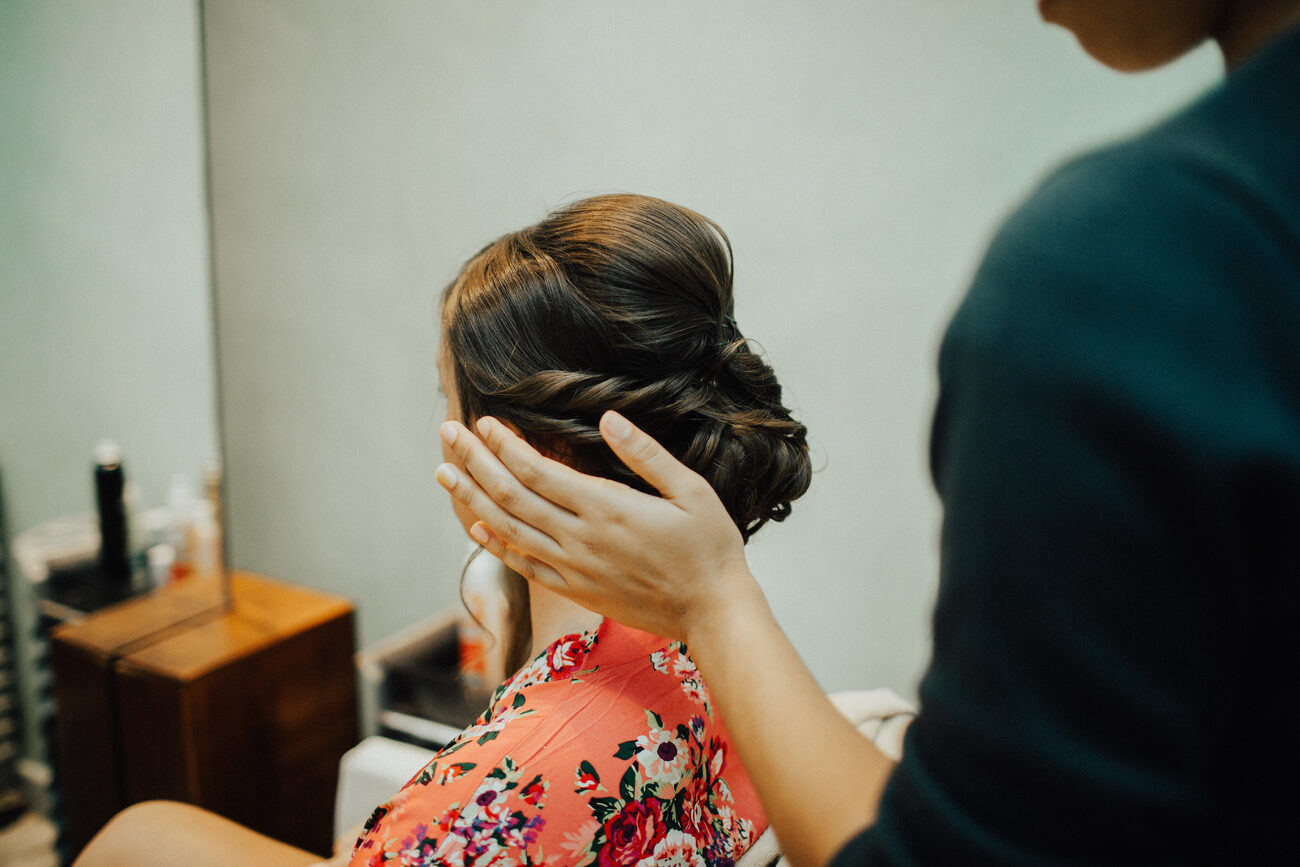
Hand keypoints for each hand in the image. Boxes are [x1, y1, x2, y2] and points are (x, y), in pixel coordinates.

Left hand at [435, 411, 763, 641]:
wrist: (713, 612)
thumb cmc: (709, 547)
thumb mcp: (691, 490)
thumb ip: (646, 454)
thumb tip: (608, 418)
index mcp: (607, 509)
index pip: (539, 471)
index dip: (506, 446)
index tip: (485, 422)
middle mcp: (582, 539)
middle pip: (513, 496)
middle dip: (476, 462)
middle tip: (448, 434)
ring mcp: (575, 568)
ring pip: (511, 529)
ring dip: (473, 499)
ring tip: (445, 473)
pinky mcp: (576, 589)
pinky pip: (525, 566)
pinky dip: (497, 546)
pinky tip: (476, 527)